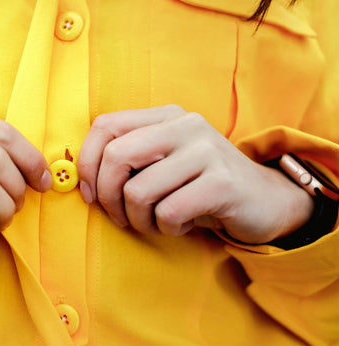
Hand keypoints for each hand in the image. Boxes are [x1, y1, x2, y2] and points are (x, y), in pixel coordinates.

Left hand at [77, 105, 313, 243]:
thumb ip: (128, 160)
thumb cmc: (198, 186)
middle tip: (120, 217)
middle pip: (116, 157)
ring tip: (157, 222)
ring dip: (139, 220)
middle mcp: (185, 125)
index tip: (90, 195)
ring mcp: (206, 151)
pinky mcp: (222, 183)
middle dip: (107, 197)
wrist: (263, 200)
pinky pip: (168, 212)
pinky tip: (180, 225)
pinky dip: (166, 228)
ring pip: (138, 192)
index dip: (87, 164)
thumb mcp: (162, 164)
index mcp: (165, 116)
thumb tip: (82, 181)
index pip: (105, 125)